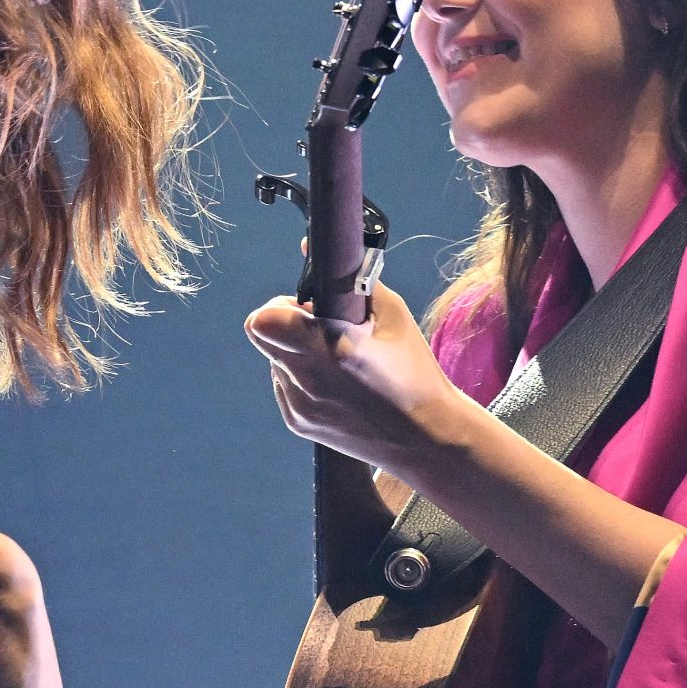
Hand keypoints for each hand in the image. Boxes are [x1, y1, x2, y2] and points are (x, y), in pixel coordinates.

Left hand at [246, 280, 473, 478]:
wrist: (426, 439)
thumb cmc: (415, 372)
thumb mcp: (393, 314)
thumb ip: (350, 279)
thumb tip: (310, 248)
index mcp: (330, 350)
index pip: (265, 319)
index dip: (282, 306)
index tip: (309, 307)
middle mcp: (306, 380)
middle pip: (260, 333)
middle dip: (284, 322)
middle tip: (320, 326)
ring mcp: (298, 405)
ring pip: (273, 358)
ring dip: (295, 350)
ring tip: (338, 360)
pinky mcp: (296, 422)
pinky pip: (284, 383)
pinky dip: (301, 376)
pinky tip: (338, 384)